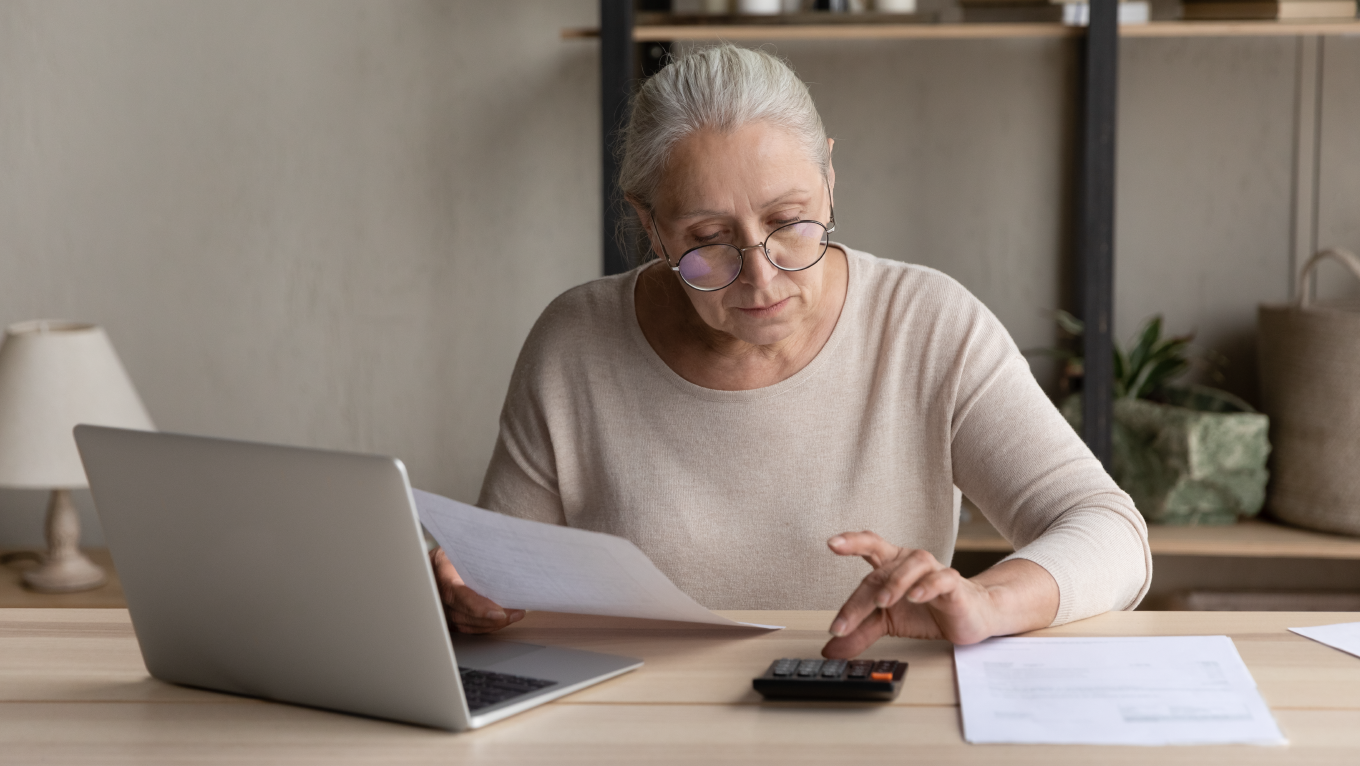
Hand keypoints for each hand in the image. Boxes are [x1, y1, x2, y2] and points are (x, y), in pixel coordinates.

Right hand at [429, 548, 524, 633]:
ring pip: (466, 623)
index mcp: (440, 571)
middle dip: (491, 618)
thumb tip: (505, 554)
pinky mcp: (448, 615)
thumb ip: (477, 550)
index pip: (457, 593)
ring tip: (514, 615)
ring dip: (492, 623)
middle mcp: (438, 593)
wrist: (434, 559)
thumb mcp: (461, 543)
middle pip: (463, 613)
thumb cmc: (453, 549)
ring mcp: (441, 607)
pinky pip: (466, 626)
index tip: (499, 612)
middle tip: (515, 613)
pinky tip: (502, 620)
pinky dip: (485, 625)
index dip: (478, 606)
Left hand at [820, 531, 1056, 658]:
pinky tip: (916, 596)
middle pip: (882, 570)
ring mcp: (933, 570)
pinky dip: (928, 586)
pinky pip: (941, 579)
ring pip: (913, 564)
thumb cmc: (927, 612)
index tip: (831, 543)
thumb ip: (860, 633)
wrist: (968, 618)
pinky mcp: (953, 585)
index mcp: (891, 564)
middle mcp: (910, 562)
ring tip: (883, 601)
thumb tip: (831, 649)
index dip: (851, 542)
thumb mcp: (886, 623)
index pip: (869, 545)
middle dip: (862, 598)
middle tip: (845, 622)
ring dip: (895, 582)